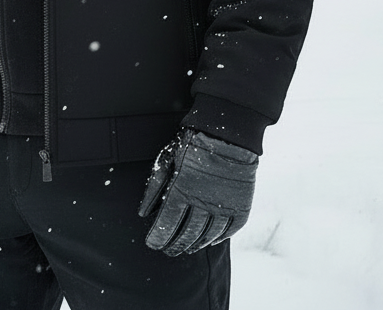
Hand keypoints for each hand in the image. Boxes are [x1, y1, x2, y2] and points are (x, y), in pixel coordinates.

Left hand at [138, 127, 257, 255]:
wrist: (227, 132)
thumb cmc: (192, 143)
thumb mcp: (167, 159)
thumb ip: (154, 187)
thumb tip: (142, 212)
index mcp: (181, 191)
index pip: (166, 224)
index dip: (158, 238)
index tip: (152, 244)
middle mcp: (202, 203)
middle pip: (186, 234)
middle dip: (175, 245)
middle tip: (169, 251)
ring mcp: (223, 206)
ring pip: (207, 236)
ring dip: (195, 244)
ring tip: (187, 249)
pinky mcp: (240, 206)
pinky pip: (229, 230)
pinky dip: (219, 238)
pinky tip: (211, 241)